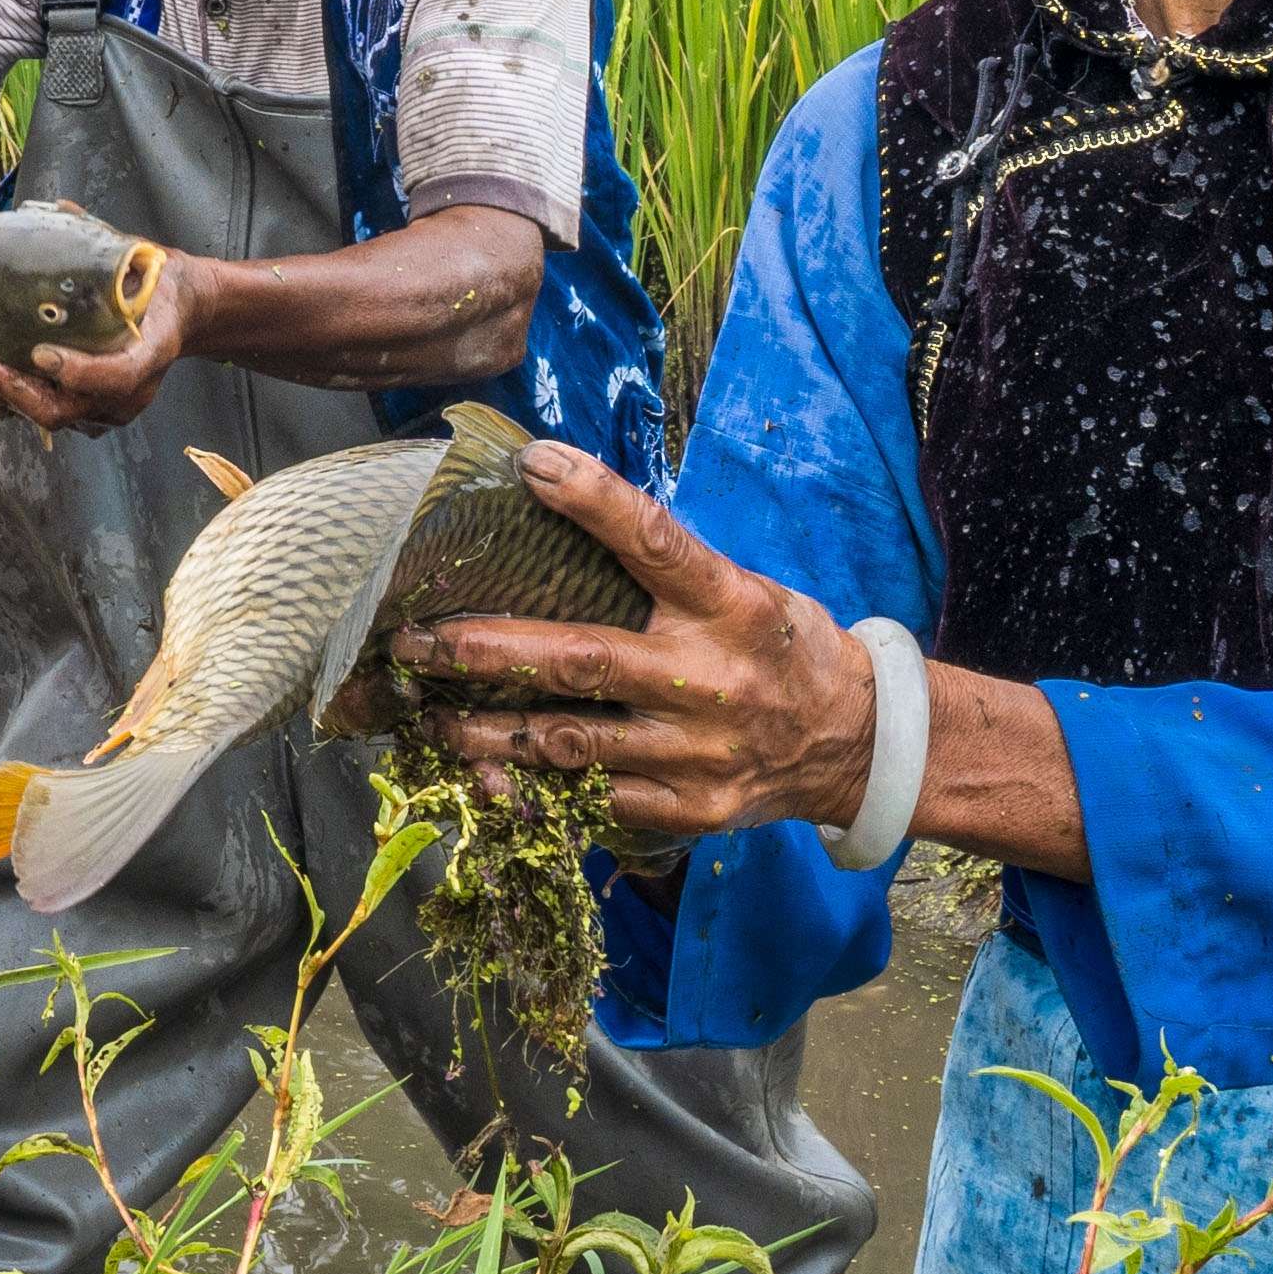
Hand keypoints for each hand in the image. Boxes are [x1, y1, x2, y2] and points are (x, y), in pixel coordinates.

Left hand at [0, 251, 204, 437]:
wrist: (176, 312)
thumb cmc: (154, 284)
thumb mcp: (142, 258)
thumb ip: (103, 239)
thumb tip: (62, 208)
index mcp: (153, 350)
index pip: (118, 376)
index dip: (79, 371)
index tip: (41, 352)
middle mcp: (129, 392)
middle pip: (64, 409)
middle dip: (14, 387)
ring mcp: (105, 409)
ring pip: (46, 415)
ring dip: (0, 390)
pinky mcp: (85, 411)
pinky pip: (41, 410)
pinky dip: (6, 392)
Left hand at [396, 440, 871, 848]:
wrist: (858, 745)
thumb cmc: (781, 650)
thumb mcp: (745, 591)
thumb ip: (667, 570)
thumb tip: (565, 508)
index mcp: (731, 606)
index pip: (656, 541)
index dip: (594, 500)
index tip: (533, 465)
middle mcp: (710, 679)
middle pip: (582, 661)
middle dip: (485, 650)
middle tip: (413, 641)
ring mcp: (698, 752)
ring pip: (570, 743)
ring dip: (485, 730)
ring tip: (425, 713)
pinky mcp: (690, 808)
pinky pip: (594, 799)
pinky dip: (532, 787)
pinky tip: (481, 774)